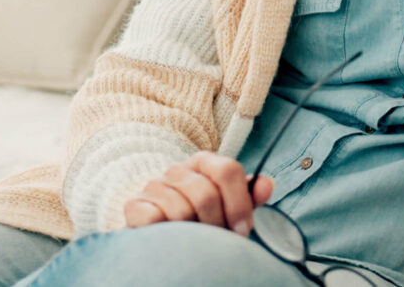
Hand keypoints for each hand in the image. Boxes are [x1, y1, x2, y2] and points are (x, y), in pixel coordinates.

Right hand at [123, 151, 273, 231]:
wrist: (158, 227)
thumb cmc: (200, 216)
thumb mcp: (228, 204)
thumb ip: (248, 195)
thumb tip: (268, 184)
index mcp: (204, 162)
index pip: (228, 170)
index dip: (239, 203)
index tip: (244, 230)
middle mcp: (179, 169)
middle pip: (207, 194)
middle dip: (217, 225)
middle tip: (219, 242)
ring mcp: (155, 185)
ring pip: (182, 211)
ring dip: (193, 234)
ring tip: (195, 242)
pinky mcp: (135, 205)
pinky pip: (155, 220)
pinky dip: (167, 234)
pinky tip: (171, 238)